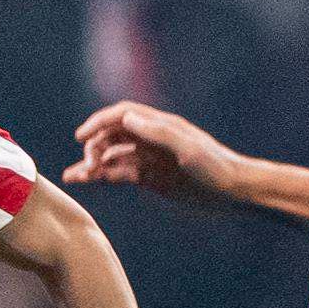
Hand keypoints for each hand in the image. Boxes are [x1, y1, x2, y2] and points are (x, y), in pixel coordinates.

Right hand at [65, 100, 230, 200]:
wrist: (234, 192)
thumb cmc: (215, 167)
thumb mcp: (188, 148)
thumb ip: (158, 132)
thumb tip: (127, 117)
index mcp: (160, 126)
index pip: (121, 115)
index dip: (99, 122)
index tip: (81, 137)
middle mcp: (151, 140)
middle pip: (112, 135)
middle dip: (95, 147)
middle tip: (88, 167)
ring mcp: (149, 159)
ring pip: (111, 156)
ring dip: (92, 163)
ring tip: (74, 177)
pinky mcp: (149, 178)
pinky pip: (119, 173)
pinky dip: (101, 176)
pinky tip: (86, 181)